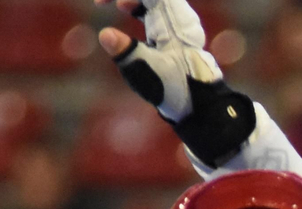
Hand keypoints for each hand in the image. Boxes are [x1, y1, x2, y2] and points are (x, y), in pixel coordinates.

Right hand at [94, 0, 254, 165]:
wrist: (199, 104)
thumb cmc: (176, 89)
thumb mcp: (148, 71)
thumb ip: (127, 52)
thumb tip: (105, 34)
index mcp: (173, 22)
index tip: (106, 4)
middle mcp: (176, 18)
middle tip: (101, 2)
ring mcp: (175, 24)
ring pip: (152, 0)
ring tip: (107, 3)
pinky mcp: (170, 32)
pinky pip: (151, 8)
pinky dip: (135, 4)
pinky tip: (121, 7)